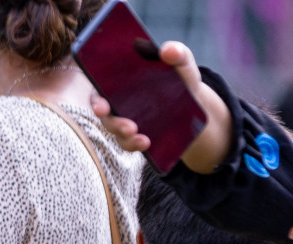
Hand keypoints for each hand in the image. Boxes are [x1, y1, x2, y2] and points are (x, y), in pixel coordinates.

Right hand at [88, 41, 231, 173]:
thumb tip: (168, 50)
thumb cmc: (181, 79)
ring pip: (116, 131)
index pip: (101, 89)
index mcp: (122, 81)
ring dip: (125, 136)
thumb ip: (178, 53)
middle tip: (128, 127)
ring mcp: (125, 120)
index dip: (97, 100)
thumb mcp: (182, 64)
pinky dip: (135, 144)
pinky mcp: (135, 135)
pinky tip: (147, 143)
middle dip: (113, 122)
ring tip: (141, 138)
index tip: (102, 106)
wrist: (195, 104)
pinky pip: (128, 143)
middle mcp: (118, 102)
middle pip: (106, 114)